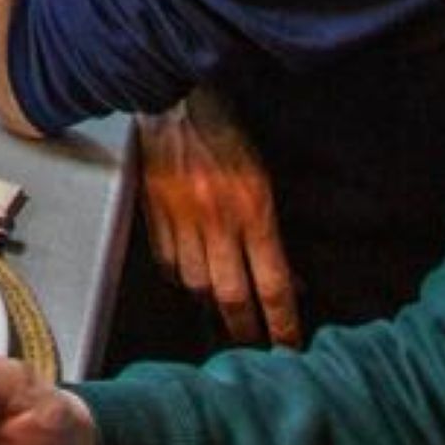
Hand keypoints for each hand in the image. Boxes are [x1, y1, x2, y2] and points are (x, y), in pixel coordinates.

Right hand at [135, 93, 301, 345]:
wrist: (174, 95)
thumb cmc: (224, 131)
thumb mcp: (262, 176)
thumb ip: (272, 229)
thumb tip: (290, 276)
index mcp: (252, 207)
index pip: (273, 283)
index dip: (283, 323)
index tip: (289, 347)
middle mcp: (217, 219)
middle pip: (233, 295)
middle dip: (247, 330)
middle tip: (257, 349)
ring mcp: (182, 218)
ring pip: (197, 285)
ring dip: (212, 306)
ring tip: (225, 317)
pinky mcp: (155, 213)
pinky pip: (168, 263)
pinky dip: (181, 279)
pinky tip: (191, 281)